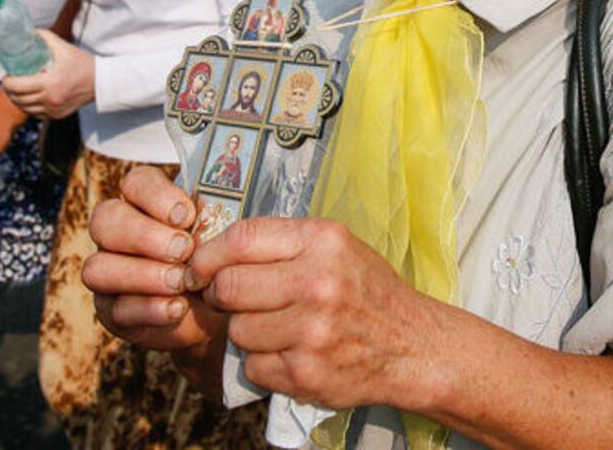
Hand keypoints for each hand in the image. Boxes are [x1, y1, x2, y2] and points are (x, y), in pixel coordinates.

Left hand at [3, 31, 94, 118]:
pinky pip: (36, 114)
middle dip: (9, 91)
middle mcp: (51, 99)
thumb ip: (46, 37)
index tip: (7, 75)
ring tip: (18, 91)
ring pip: (25, 109)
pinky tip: (30, 100)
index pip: (17, 86)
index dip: (7, 82)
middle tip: (10, 82)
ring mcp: (54, 109)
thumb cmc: (84, 64)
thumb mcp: (65, 48)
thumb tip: (30, 32)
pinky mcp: (58, 115)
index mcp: (50, 83)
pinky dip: (30, 108)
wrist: (102, 82)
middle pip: (18, 99)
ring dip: (17, 100)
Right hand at [83, 166, 225, 355]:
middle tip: (183, 250)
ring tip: (180, 283)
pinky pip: (115, 309)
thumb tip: (214, 211)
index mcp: (146, 204)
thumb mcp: (219, 236)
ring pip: (98, 267)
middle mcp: (118, 234)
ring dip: (142, 275)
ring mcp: (109, 272)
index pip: (135, 182)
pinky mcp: (111, 311)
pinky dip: (148, 309)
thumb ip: (210, 221)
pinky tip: (176, 308)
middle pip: (105, 219)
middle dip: (144, 235)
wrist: (220, 308)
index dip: (156, 195)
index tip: (186, 215)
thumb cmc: (218, 259)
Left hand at [185, 217, 442, 409]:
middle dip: (223, 295)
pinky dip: (264, 363)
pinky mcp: (304, 372)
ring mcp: (310, 331)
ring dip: (248, 332)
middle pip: (229, 287)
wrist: (412, 345)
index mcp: (323, 241)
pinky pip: (252, 366)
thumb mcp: (337, 248)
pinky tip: (293, 352)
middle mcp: (317, 282)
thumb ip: (283, 245)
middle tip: (237, 300)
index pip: (242, 239)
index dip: (209, 255)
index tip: (199, 268)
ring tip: (281, 327)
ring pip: (236, 330)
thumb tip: (214, 253)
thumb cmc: (367, 292)